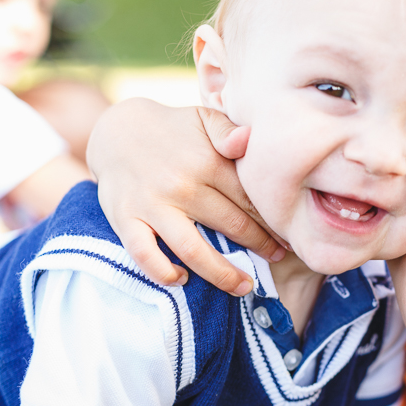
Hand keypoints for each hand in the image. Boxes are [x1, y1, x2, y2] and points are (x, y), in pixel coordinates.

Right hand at [87, 98, 286, 295]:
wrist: (116, 129)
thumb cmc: (173, 129)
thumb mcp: (204, 118)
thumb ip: (230, 130)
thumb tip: (249, 139)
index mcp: (208, 162)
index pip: (250, 200)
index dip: (273, 222)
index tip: (289, 236)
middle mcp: (182, 185)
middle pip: (231, 226)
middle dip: (260, 246)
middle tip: (278, 258)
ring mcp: (152, 204)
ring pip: (193, 249)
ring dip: (222, 273)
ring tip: (244, 286)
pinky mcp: (125, 218)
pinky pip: (145, 254)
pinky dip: (163, 272)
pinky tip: (181, 280)